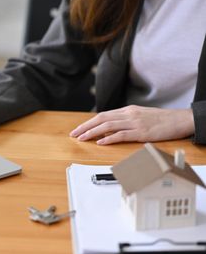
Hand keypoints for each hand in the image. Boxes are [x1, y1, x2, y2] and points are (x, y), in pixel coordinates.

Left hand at [69, 105, 194, 144]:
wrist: (179, 119)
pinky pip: (122, 135)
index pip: (102, 115)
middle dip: (85, 127)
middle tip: (73, 134)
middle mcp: (128, 114)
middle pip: (101, 119)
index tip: (77, 130)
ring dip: (93, 132)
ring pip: (108, 126)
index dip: (88, 123)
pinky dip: (109, 138)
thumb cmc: (160, 120)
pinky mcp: (141, 132)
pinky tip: (100, 142)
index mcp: (127, 110)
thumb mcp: (139, 116)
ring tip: (82, 138)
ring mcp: (134, 123)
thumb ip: (124, 121)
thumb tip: (108, 129)